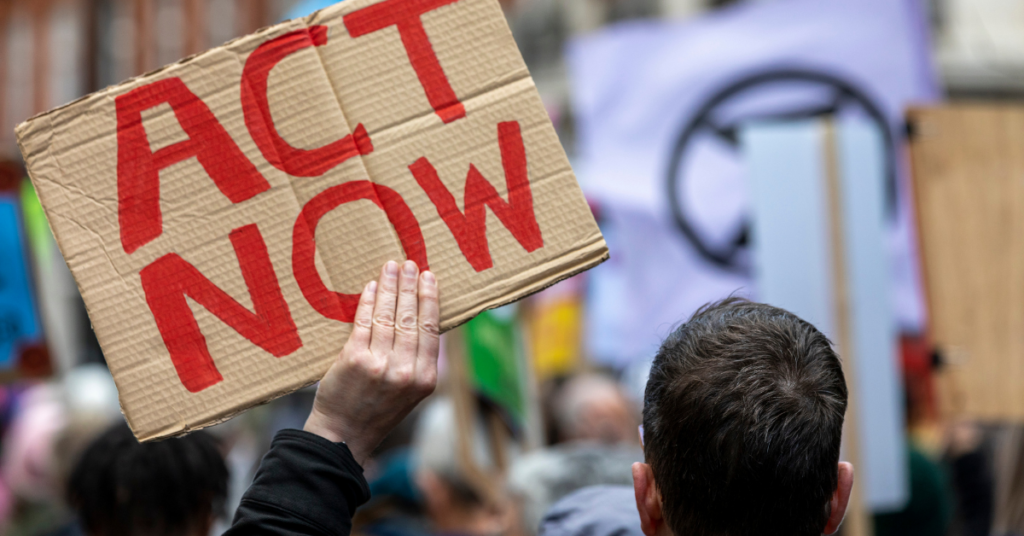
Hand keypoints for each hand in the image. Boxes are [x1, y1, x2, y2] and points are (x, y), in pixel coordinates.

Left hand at [304, 260, 439, 463]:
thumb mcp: (411, 392)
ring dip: (390, 288)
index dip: (430, 299)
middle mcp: (405, 371)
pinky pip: (364, 323)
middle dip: (411, 287)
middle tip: (410, 264)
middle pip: (411, 318)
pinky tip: (371, 288)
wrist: (344, 434)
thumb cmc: (377, 410)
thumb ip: (418, 360)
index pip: (431, 329)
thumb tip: (423, 318)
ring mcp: (379, 365)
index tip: (429, 277)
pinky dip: (368, 302)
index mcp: (425, 378)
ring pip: (388, 316)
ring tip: (391, 268)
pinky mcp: (354, 359)